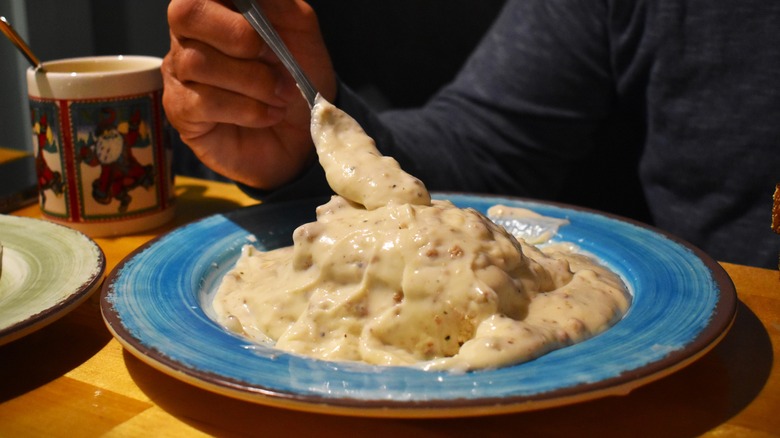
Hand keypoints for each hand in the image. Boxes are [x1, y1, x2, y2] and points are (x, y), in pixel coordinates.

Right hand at [163, 0, 336, 188]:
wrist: (301, 133)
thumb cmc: (295, 78)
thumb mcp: (300, 31)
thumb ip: (279, 3)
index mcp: (215, 7)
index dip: (233, 1)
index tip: (264, 19)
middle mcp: (188, 35)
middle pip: (187, 14)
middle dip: (240, 36)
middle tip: (276, 61)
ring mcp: (179, 72)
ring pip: (198, 63)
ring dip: (254, 82)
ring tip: (281, 96)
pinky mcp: (181, 111)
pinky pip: (203, 102)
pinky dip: (247, 110)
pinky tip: (268, 115)